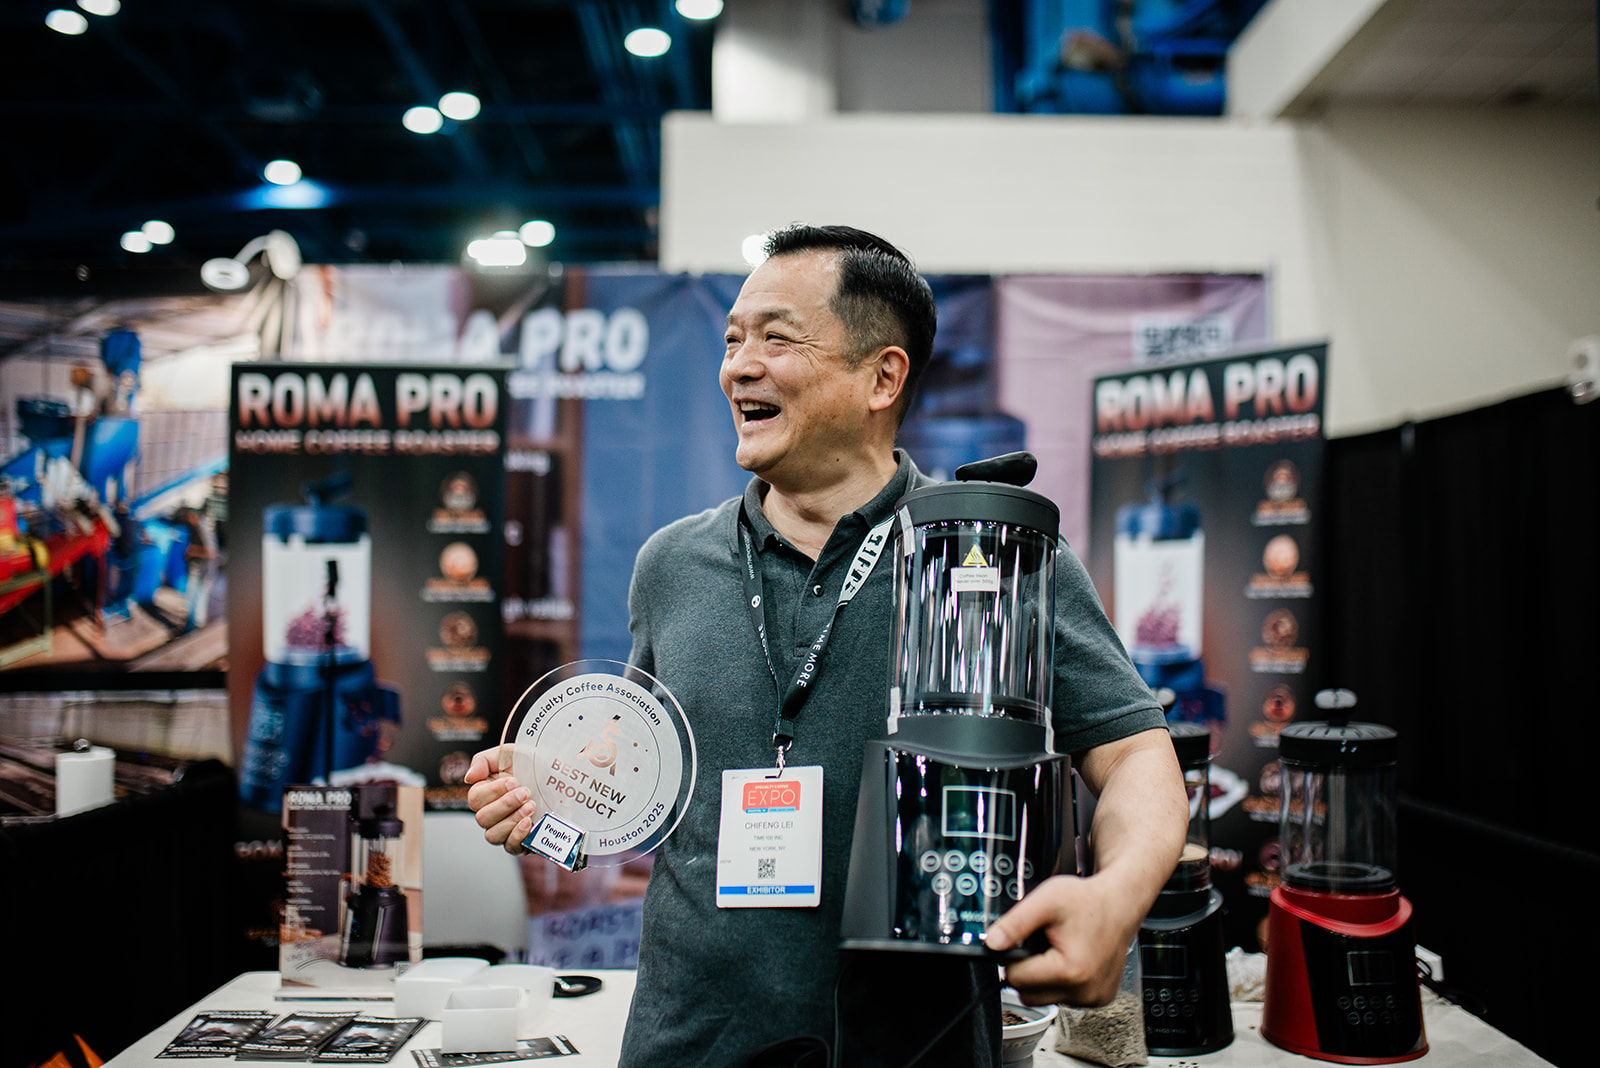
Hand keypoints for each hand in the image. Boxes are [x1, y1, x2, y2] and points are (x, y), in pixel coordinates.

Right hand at [464, 743, 537, 854]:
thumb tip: (468, 778)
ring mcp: (504, 830)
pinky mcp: (520, 843)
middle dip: (505, 804)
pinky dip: (518, 835)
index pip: (475, 799)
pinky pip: (510, 847)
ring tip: (531, 806)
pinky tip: (529, 823)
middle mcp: (491, 814)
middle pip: (483, 818)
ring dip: (512, 819)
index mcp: (485, 793)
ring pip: (493, 835)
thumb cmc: (530, 766)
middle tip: (526, 793)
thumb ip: (483, 760)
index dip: (493, 791)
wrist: (558, 776)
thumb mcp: (507, 755)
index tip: (513, 781)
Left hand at [984, 872, 1146, 1007]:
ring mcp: (1094, 998)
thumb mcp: (1046, 901)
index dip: (1013, 957)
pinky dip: (1063, 982)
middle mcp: (1085, 991)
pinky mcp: (1100, 998)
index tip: (1024, 941)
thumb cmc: (1087, 900)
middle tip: (1040, 944)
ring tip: (1057, 949)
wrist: (1120, 904)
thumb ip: (1015, 923)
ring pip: (1046, 998)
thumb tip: (991, 943)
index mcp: (1070, 971)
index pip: (1016, 978)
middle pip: (1029, 993)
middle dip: (1027, 970)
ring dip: (1044, 978)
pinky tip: (1071, 958)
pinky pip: (1066, 997)